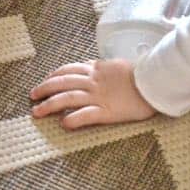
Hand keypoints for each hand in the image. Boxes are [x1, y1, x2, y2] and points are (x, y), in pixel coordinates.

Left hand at [29, 59, 156, 129]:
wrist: (157, 82)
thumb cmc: (142, 74)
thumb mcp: (118, 66)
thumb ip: (104, 68)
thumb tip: (95, 68)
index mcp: (97, 69)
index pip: (68, 69)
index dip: (53, 75)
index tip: (45, 81)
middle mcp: (94, 82)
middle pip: (62, 83)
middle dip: (44, 89)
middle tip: (32, 96)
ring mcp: (99, 96)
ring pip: (67, 98)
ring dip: (49, 105)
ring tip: (36, 112)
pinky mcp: (107, 112)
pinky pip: (86, 115)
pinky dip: (73, 119)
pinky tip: (63, 124)